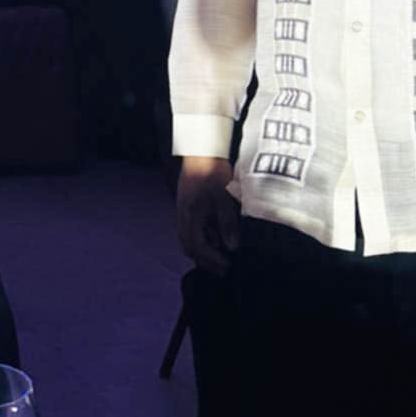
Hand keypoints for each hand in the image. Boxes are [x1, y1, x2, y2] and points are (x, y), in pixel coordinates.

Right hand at [176, 156, 238, 275]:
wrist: (202, 148)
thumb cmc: (212, 170)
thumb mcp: (223, 197)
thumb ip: (227, 222)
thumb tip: (232, 247)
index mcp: (190, 214)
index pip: (196, 246)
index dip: (211, 259)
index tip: (228, 265)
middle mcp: (183, 214)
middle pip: (188, 246)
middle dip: (205, 260)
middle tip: (224, 267)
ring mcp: (184, 209)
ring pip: (189, 238)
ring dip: (204, 249)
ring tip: (222, 255)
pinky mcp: (189, 204)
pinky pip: (192, 228)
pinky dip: (204, 237)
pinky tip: (218, 237)